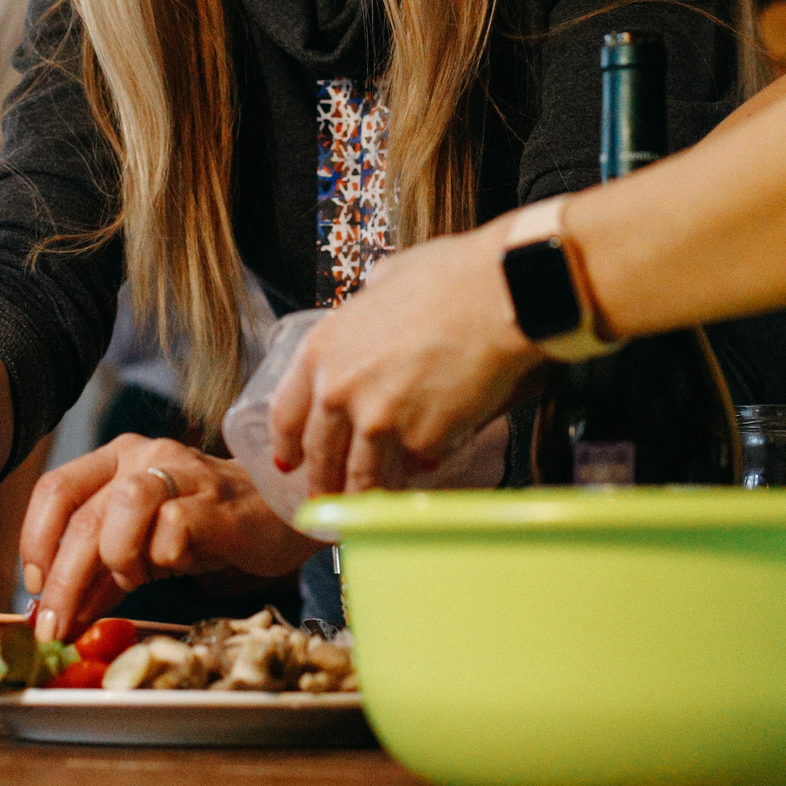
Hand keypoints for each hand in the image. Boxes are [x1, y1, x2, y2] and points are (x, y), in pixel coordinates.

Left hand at [20, 438, 323, 642]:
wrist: (282, 512)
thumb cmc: (208, 527)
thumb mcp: (144, 548)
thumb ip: (100, 575)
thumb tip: (55, 618)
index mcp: (117, 458)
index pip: (54, 491)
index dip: (35, 543)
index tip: (35, 590)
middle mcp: (144, 456)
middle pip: (82, 516)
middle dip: (62, 581)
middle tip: (54, 627)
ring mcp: (182, 474)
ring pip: (121, 511)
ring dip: (117, 560)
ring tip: (135, 578)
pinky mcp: (215, 502)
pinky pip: (172, 531)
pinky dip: (165, 558)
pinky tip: (180, 563)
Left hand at [268, 209, 554, 497]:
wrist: (498, 296)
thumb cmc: (450, 278)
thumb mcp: (386, 280)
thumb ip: (368, 306)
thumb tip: (374, 301)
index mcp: (324, 349)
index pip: (287, 412)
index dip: (287, 443)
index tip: (289, 461)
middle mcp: (339, 390)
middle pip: (321, 453)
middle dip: (323, 481)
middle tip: (327, 498)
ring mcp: (378, 421)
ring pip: (363, 475)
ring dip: (364, 496)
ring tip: (370, 507)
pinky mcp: (421, 442)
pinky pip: (416, 467)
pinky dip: (420, 472)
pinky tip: (427, 470)